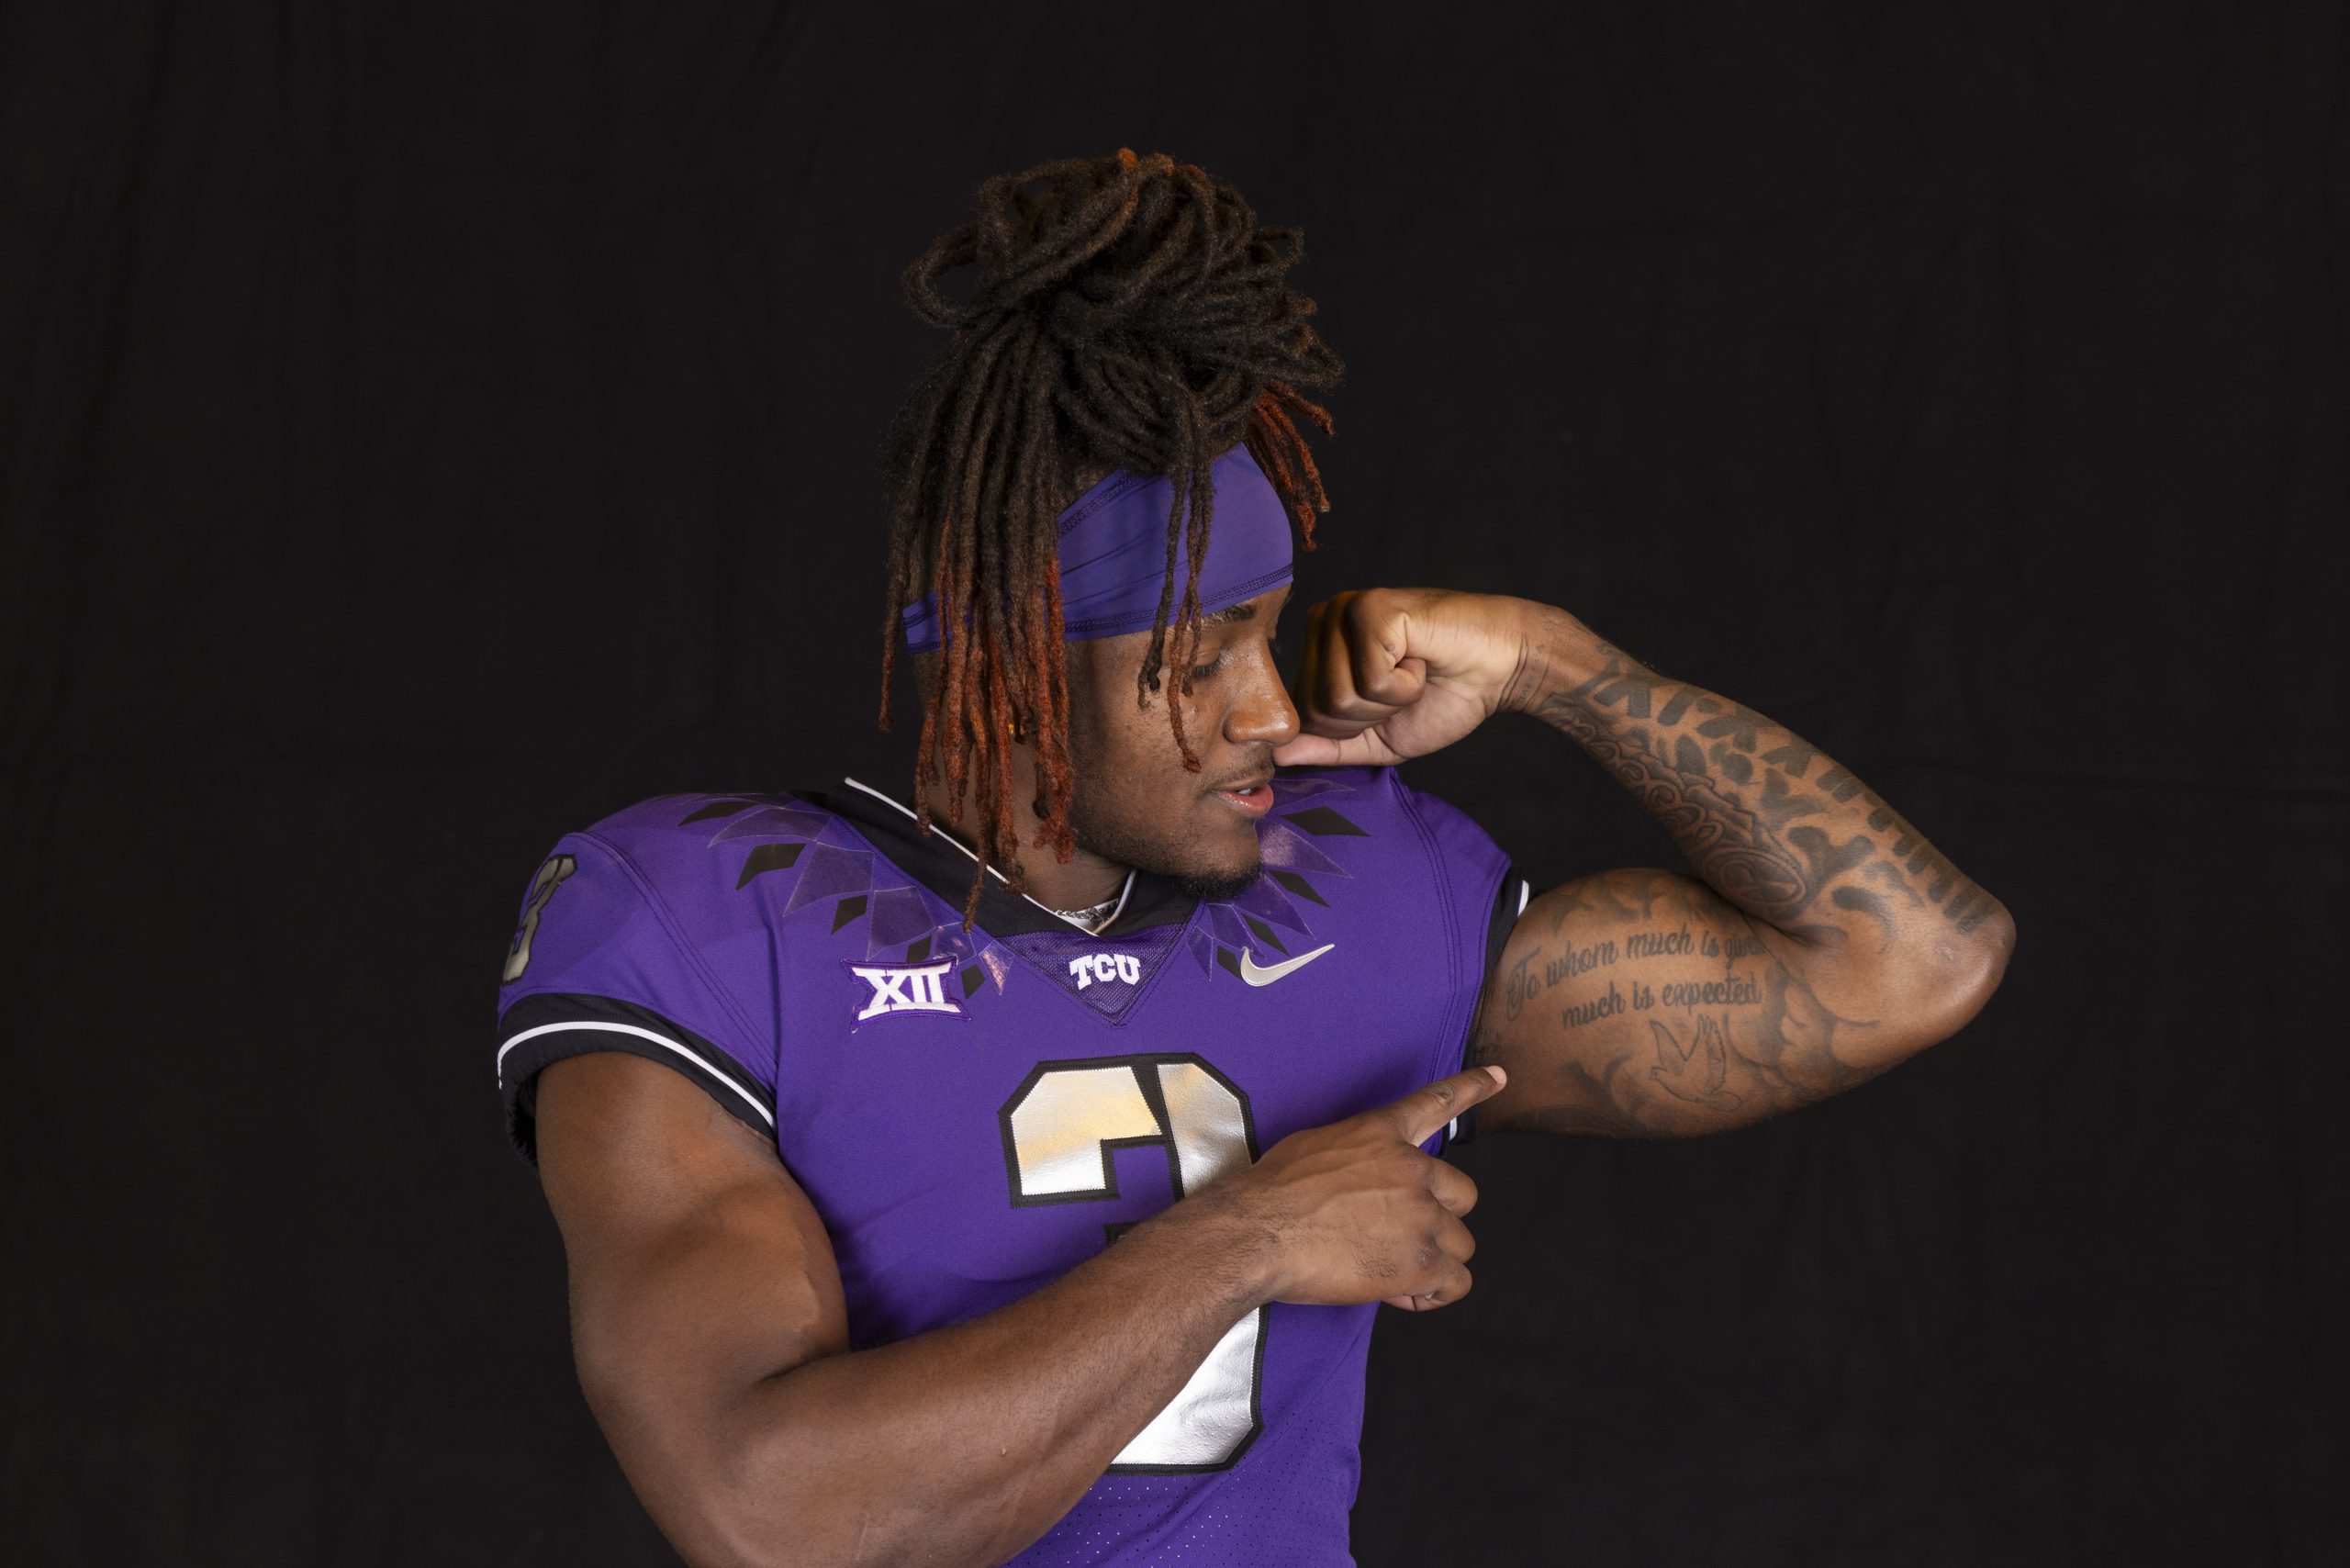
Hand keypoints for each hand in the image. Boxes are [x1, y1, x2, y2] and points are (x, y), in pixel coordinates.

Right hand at [1212, 1065, 1506, 1311]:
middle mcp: (1413, 1169)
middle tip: (1399, 1236)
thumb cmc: (1273, 1192)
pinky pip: (1454, 1283)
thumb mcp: (1315, 1148)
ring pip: (1461, 1243)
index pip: (1438, 1103)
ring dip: (1432, 1259)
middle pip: (1463, 1195)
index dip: (1472, 1087)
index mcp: (1383, 1134)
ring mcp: (1422, 1216)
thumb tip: (1360, 1182)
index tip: (1500, 1076)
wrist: (1261, 1231)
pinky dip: (1431, 1294)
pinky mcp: (1421, 1262)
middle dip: (1439, 1217)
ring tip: (1388, 1269)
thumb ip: (1356, 1158)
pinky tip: (1399, 1293)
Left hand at [1272, 588, 1541, 767]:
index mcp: (1318, 649)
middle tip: (1404, 685)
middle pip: (1316, 711)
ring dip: (1390, 700)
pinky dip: (1406, 685)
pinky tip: (1421, 657)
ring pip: (1338, 698)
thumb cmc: (1442, 697)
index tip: (1387, 703)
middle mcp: (1323, 622)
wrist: (1500, 667)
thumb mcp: (1377, 738)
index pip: (1301, 718)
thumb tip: (1277, 756)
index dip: (1350, 728)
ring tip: (1413, 668)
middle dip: (1369, 716)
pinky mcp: (1371, 607)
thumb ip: (1327, 746)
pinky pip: (1370, 681)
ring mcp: (1344, 611)